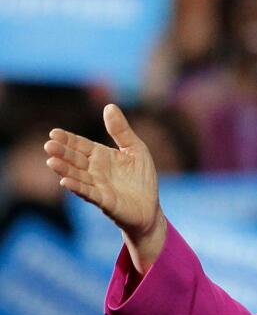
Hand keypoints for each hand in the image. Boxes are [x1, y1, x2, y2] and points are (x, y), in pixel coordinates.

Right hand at [44, 104, 166, 273]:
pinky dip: (78, 188)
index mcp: (100, 156)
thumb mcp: (136, 149)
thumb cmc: (141, 178)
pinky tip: (66, 182)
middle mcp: (94, 170)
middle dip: (62, 153)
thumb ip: (121, 130)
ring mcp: (97, 186)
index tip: (54, 133)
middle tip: (49, 145)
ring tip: (51, 162)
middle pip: (74, 159)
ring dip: (64, 170)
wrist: (150, 208)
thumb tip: (109, 106)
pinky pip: (89, 193)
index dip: (68, 140)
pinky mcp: (104, 201)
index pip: (80, 145)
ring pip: (77, 176)